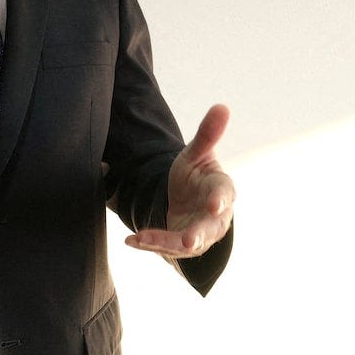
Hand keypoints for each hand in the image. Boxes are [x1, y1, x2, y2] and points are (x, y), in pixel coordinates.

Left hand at [125, 104, 234, 258]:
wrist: (187, 199)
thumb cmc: (197, 175)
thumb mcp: (196, 154)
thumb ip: (207, 134)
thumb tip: (222, 106)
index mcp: (221, 191)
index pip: (224, 195)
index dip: (220, 200)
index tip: (214, 204)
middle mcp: (215, 218)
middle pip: (209, 228)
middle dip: (198, 235)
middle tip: (188, 240)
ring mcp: (199, 235)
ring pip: (185, 243)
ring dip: (165, 243)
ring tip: (143, 238)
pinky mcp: (181, 246)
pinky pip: (166, 248)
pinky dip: (149, 244)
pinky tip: (130, 240)